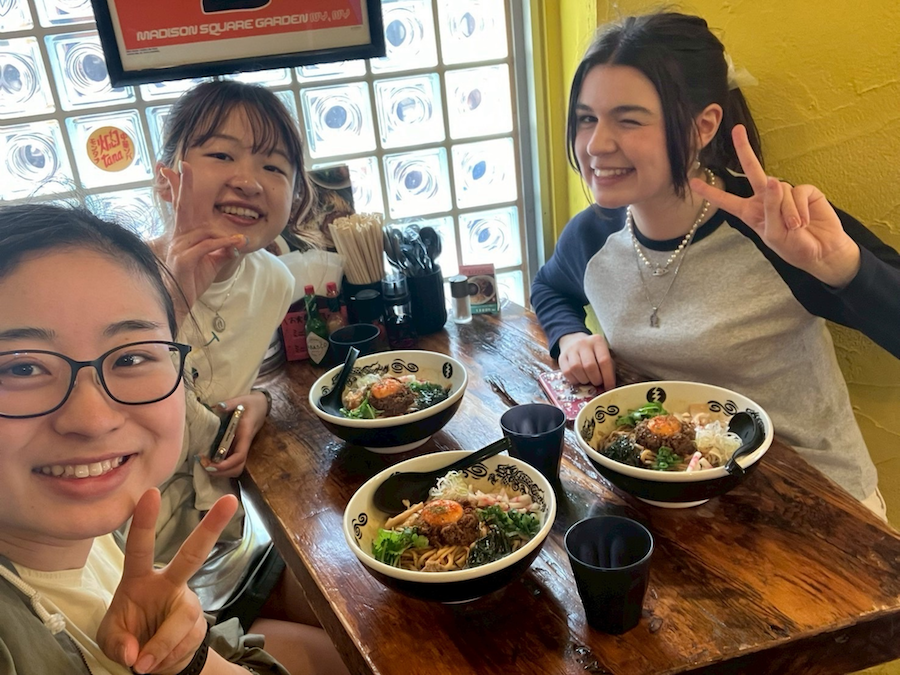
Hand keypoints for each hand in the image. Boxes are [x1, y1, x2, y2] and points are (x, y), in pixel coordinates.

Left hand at [98, 489, 238, 673]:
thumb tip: (135, 652)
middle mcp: (169, 584)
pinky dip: (166, 658)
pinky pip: (184, 642)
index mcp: (140, 579)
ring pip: (182, 619)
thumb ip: (118, 644)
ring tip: (144, 665)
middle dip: (211, 527)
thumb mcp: (110, 641)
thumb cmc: (127, 638)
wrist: (153, 661)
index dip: (144, 522)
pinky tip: (159, 661)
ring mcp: (187, 602)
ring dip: (162, 645)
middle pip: (193, 554)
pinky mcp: (199, 624)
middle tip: (229, 500)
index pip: (140, 547)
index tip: (151, 493)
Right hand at [158, 162, 248, 315]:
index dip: (179, 189)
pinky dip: (224, 244)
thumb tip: (236, 241)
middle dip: (184, 185)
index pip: (183, 208)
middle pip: (183, 207)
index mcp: (184, 235)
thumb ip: (223, 249)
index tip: (175, 168)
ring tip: (241, 243)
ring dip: (225, 237)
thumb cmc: (192, 281)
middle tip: (185, 165)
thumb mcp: (212, 263)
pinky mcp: (184, 259)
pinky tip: (236, 245)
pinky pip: (207, 245)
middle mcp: (179, 237)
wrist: (179, 303)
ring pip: (206, 231)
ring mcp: (179, 247)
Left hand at [197, 391, 267, 477]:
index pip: (239, 456)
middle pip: (237, 468)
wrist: (261, 405)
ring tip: (205, 466)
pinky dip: (221, 467)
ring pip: (235, 468)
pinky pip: (232, 463)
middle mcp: (244, 445)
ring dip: (221, 472)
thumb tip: (218, 407)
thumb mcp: (242, 400)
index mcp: (245, 435)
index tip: (210, 465)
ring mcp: (241, 447)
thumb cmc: (251, 403)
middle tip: (204, 466)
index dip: (226, 465)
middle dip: (222, 472)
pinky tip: (210, 461)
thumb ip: (230, 403)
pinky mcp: (238, 447)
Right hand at [558, 332, 614, 388]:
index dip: (608, 377)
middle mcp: (583, 343)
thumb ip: (608, 367)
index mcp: (597, 341)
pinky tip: (579, 379)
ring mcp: (571, 350)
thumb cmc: (593, 353)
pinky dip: (574, 380)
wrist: (573, 341)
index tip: (610, 387)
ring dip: (584, 380)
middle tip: (598, 383)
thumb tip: (608, 386)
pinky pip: (567, 372)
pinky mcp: (561, 357)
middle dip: (595, 379)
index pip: (604, 361)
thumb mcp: (603, 354)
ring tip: (588, 380)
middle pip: (589, 366)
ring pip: (576, 369)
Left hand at [690, 125, 859, 287]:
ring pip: (780, 190)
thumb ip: (771, 208)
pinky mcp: (805, 191)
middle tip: (738, 130)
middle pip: (753, 171)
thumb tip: (774, 180)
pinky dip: (801, 208)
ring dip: (788, 212)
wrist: (822, 251)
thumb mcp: (775, 234)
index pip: (726, 201)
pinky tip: (806, 220)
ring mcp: (785, 193)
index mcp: (750, 212)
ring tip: (796, 227)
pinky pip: (798, 192)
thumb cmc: (794, 247)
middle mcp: (765, 199)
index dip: (710, 192)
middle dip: (744, 149)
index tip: (692, 181)